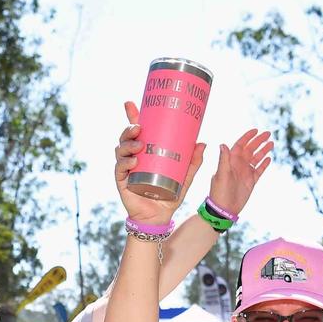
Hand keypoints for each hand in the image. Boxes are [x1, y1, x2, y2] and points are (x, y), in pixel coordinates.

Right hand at [114, 101, 204, 224]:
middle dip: (129, 129)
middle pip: (125, 137)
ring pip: (120, 150)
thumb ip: (193, 162)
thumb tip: (203, 142)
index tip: (130, 103)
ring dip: (127, 144)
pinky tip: (133, 162)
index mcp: (145, 152)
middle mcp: (133, 158)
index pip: (136, 131)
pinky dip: (125, 164)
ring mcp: (126, 169)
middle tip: (139, 127)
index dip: (132, 116)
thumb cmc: (169, 196)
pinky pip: (120, 169)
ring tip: (139, 144)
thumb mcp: (184, 177)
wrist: (159, 218)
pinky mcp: (122, 182)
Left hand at [207, 129, 273, 216]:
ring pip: (256, 158)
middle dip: (258, 141)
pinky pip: (259, 170)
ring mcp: (245, 173)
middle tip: (268, 134)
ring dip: (263, 150)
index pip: (240, 145)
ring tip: (271, 143)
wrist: (224, 209)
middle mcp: (238, 165)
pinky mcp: (251, 181)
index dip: (247, 137)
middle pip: (250, 149)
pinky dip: (264, 164)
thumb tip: (223, 144)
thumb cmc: (219, 192)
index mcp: (230, 161)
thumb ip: (224, 159)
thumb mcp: (221, 174)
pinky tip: (269, 158)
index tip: (256, 130)